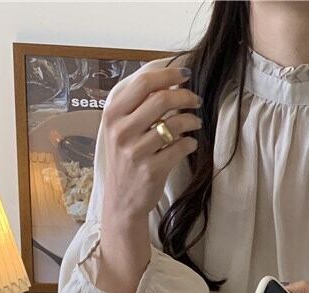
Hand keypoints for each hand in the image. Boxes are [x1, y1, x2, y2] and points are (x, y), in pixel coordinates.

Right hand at [95, 64, 202, 292]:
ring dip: (191, 120)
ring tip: (195, 123)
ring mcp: (136, 151)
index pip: (143, 82)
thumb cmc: (125, 161)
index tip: (185, 74)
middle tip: (196, 100)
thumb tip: (166, 79)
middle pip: (161, 99)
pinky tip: (191, 143)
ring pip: (174, 123)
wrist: (121, 203)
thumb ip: (137, 105)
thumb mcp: (120, 129)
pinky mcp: (152, 169)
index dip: (169, 74)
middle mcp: (121, 130)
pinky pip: (180, 147)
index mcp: (112, 114)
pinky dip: (191, 142)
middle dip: (185, 96)